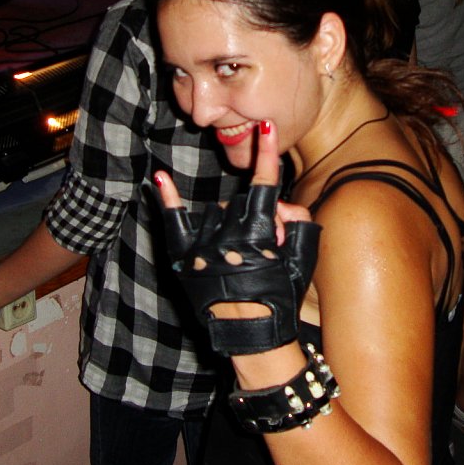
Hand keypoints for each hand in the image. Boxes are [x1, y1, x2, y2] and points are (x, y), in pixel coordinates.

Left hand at [154, 120, 319, 355]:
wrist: (253, 337)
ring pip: (218, 213)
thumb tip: (281, 206)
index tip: (266, 127)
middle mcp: (226, 236)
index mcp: (257, 234)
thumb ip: (297, 221)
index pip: (264, 185)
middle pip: (244, 204)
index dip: (267, 155)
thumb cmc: (282, 299)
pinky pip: (175, 221)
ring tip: (243, 257)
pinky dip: (168, 199)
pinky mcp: (185, 258)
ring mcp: (202, 246)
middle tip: (272, 249)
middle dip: (261, 220)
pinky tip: (160, 178)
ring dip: (232, 225)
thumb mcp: (302, 258)